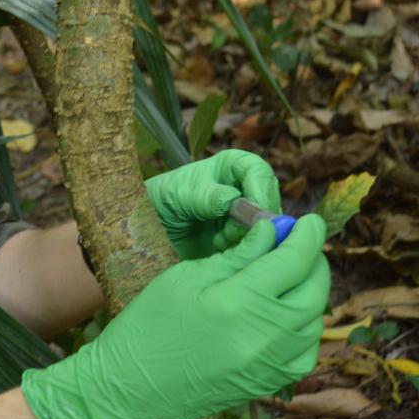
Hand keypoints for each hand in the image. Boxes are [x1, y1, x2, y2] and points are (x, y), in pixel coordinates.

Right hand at [21, 215, 329, 418]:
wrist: (130, 390)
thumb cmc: (148, 326)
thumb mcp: (186, 277)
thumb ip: (237, 255)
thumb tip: (272, 231)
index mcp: (238, 304)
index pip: (294, 261)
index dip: (306, 236)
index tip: (306, 221)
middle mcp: (264, 338)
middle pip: (315, 289)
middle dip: (313, 259)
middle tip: (298, 242)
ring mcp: (271, 366)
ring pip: (315, 319)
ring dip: (310, 289)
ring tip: (288, 272)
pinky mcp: (269, 383)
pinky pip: (305, 347)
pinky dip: (304, 322)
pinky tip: (283, 309)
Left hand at [145, 149, 281, 259]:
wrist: (150, 230)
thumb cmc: (161, 200)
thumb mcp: (179, 195)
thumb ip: (206, 197)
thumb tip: (234, 200)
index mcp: (232, 167)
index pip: (259, 173)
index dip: (261, 192)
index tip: (255, 213)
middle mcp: (245, 189)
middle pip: (269, 203)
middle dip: (253, 221)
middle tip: (228, 233)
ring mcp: (246, 216)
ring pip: (266, 228)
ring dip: (245, 238)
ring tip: (218, 241)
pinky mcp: (243, 240)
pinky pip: (257, 246)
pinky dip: (242, 251)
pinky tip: (220, 249)